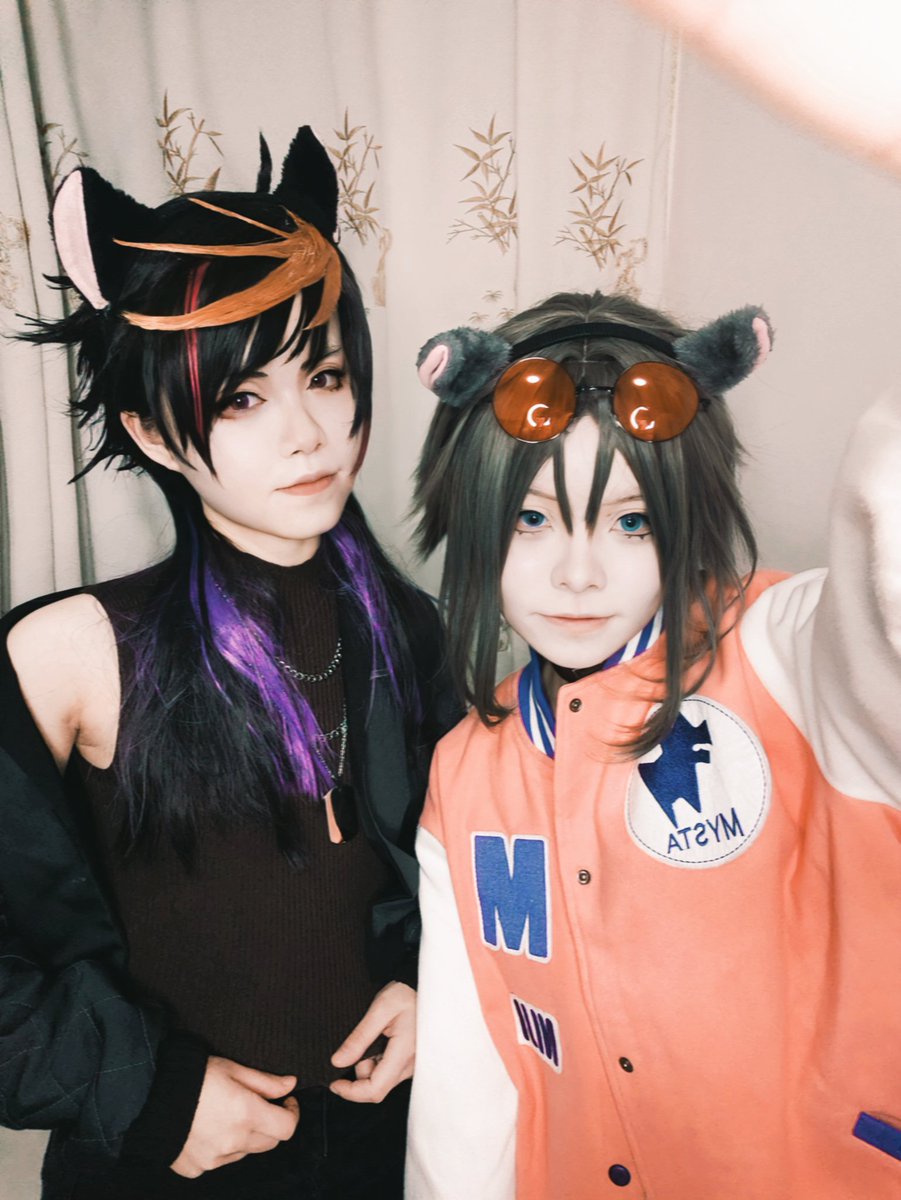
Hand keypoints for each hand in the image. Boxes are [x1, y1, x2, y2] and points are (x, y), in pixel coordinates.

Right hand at [170, 1056, 298, 1177]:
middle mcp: (233, 1141)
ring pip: (246, 1152)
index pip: (286, 1128)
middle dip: (271, 1123)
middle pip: (269, 1142)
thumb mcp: (232, 1069)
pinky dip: (223, 1147)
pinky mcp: (198, 1168)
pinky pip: (221, 1160)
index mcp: (245, 1114)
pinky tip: (209, 1128)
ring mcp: (215, 1159)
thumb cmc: (193, 1076)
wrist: (148, 1096)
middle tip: (260, 1105)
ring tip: (229, 1114)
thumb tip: (291, 1084)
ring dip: (247, 1136)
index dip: (292, 1114)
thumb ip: (265, 1082)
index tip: (287, 1102)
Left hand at [329, 982, 415, 1102]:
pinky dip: (379, 1061)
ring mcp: (412, 1065)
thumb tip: (338, 1061)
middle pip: (377, 1087)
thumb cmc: (404, 994)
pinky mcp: (411, 1062)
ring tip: (373, 1036)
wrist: (421, 986)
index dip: (352, 1092)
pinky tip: (381, 1041)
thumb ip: (359, 1038)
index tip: (335, 1083)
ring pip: (383, 1080)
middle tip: (358, 1045)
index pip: (376, 1089)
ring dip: (369, 1065)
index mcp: (403, 1053)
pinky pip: (390, 1072)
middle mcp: (411, 1065)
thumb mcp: (379, 1009)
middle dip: (360, 1072)